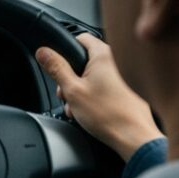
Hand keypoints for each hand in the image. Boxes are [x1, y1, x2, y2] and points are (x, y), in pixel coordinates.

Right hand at [36, 34, 163, 161]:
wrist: (135, 139)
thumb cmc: (109, 116)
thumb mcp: (72, 90)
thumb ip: (56, 68)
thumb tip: (43, 52)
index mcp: (104, 55)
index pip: (80, 38)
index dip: (65, 51)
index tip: (58, 65)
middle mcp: (118, 61)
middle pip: (86, 61)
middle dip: (72, 78)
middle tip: (67, 94)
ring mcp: (126, 76)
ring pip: (96, 76)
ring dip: (83, 90)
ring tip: (78, 108)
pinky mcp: (130, 90)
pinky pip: (108, 87)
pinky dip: (98, 96)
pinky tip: (92, 113)